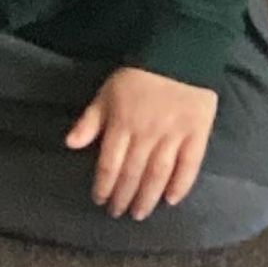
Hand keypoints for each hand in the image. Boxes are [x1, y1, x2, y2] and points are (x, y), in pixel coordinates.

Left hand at [67, 66, 218, 218]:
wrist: (180, 52)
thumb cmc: (139, 73)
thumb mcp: (107, 92)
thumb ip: (91, 120)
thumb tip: (71, 144)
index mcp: (122, 124)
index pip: (110, 164)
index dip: (104, 186)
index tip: (100, 200)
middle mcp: (146, 135)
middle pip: (132, 174)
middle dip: (123, 197)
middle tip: (119, 213)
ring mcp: (173, 136)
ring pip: (157, 175)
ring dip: (147, 197)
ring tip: (140, 213)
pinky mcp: (196, 134)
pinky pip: (189, 165)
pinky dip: (181, 185)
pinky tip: (172, 200)